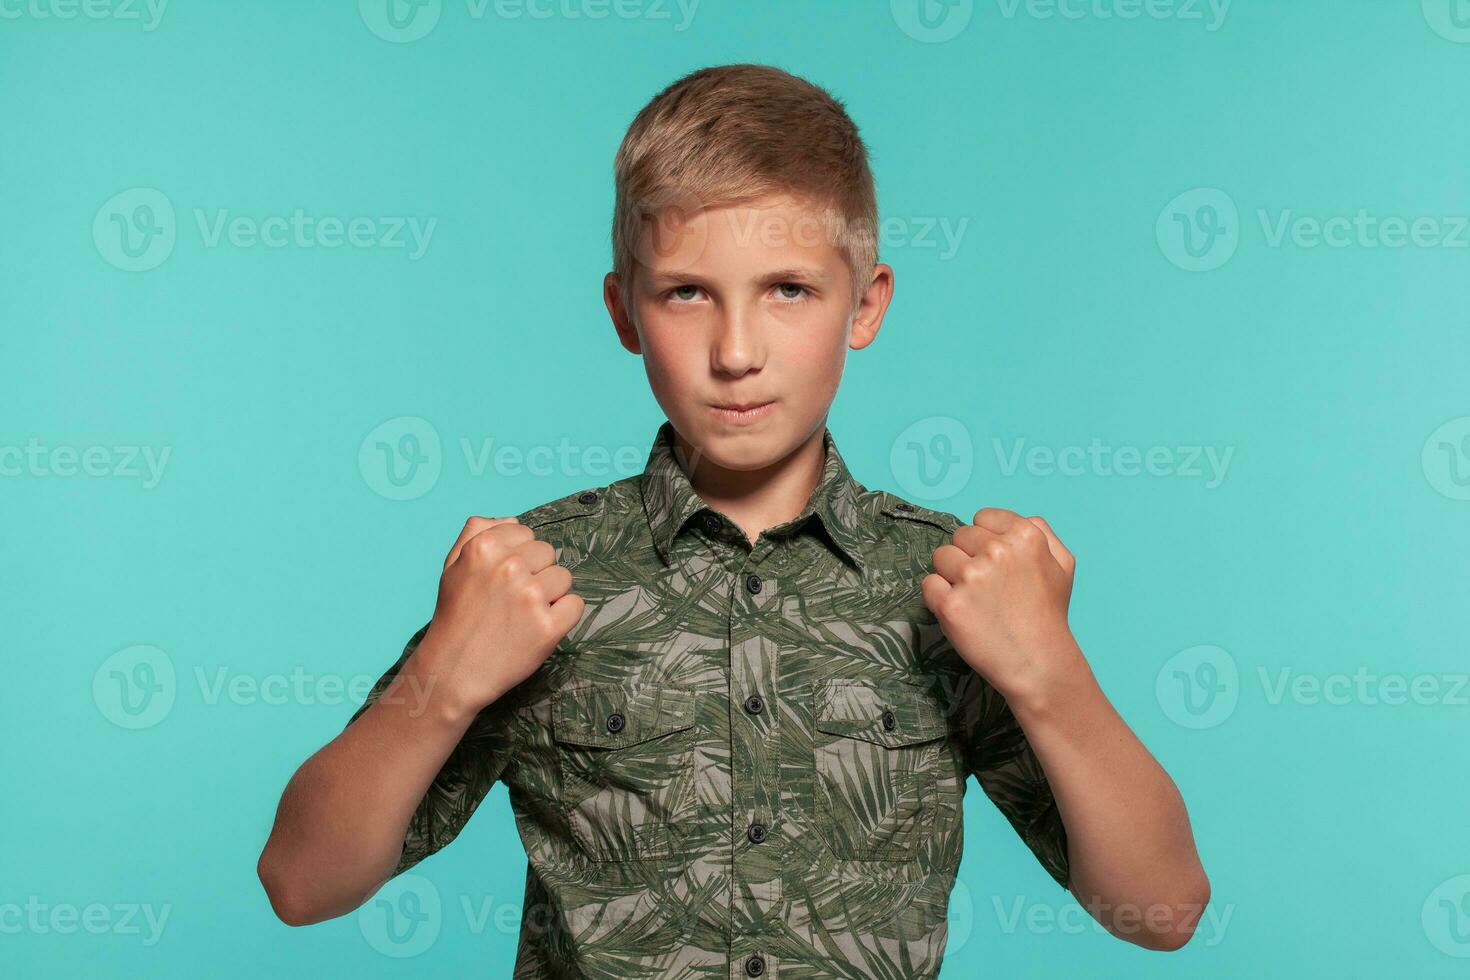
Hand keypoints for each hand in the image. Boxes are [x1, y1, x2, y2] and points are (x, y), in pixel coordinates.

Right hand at [416, 516, 584, 717]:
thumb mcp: (453, 566)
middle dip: (536, 573)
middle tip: (512, 600)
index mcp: (485, 547)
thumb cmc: (455, 618)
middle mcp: (509, 567)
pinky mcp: (548, 626)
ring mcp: (530, 597)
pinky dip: (563, 616)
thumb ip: (477, 533)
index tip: (504, 578)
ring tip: (523, 615)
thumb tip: (512, 519)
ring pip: (564, 578)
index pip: (527, 534)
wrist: (452, 671)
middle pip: (548, 553)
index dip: (519, 557)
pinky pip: (575, 605)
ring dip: (550, 595)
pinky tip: (539, 627)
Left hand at [920, 508, 1078, 703]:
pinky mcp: (951, 604)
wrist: (1039, 663)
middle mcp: (997, 551)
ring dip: (951, 576)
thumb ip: (1040, 531)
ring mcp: (972, 577)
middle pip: (959, 536)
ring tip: (975, 600)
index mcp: (1025, 535)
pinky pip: (928, 584)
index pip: (982, 518)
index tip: (994, 563)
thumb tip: (1010, 519)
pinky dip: (938, 597)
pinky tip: (960, 611)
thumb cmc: (1049, 614)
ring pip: (941, 558)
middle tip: (987, 587)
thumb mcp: (1063, 564)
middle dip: (968, 557)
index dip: (985, 541)